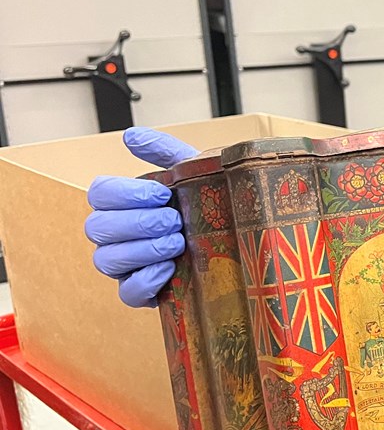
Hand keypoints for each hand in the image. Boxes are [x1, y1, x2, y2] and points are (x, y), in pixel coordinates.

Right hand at [84, 127, 198, 307]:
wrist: (239, 244)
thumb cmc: (207, 205)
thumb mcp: (193, 173)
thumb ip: (164, 152)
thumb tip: (130, 136)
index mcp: (123, 203)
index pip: (98, 193)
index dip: (125, 193)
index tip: (161, 194)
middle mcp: (116, 235)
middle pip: (98, 227)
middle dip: (137, 223)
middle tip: (173, 221)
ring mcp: (125, 266)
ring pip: (107, 260)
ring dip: (143, 250)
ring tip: (177, 243)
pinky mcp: (141, 293)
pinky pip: (126, 293)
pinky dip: (145, 280)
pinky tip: (169, 269)